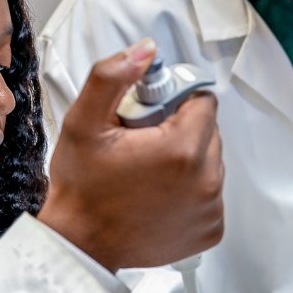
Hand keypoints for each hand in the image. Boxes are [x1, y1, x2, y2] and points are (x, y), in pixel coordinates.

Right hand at [40, 39, 223, 270]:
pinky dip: (190, 190)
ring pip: (210, 161)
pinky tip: (158, 194)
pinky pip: (210, 193)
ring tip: (147, 171)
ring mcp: (211, 208)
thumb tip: (146, 50)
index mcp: (182, 149)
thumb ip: (113, 77)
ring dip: (186, 159)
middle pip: (208, 131)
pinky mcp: (210, 229)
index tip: (148, 117)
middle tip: (141, 144)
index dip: (174, 101)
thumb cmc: (82, 187)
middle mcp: (206, 181)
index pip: (202, 101)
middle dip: (179, 130)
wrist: (81, 243)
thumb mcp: (84, 122)